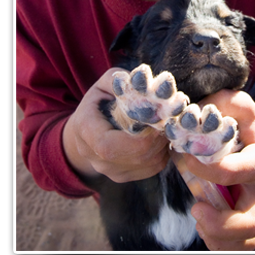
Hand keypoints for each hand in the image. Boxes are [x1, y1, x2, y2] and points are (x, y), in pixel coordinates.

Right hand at [62, 68, 169, 182]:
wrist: (84, 134)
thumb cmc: (97, 104)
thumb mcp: (104, 85)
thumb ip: (120, 80)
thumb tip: (143, 78)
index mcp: (86, 132)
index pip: (110, 146)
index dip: (140, 136)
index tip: (158, 118)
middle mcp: (97, 159)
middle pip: (138, 155)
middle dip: (159, 135)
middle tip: (170, 116)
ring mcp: (112, 172)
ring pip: (150, 162)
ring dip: (164, 142)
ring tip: (166, 123)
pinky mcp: (126, 177)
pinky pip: (154, 167)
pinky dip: (163, 150)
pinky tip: (159, 135)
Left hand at [183, 89, 254, 250]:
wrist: (254, 134)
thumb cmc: (240, 119)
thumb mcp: (235, 102)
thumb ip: (219, 102)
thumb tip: (194, 114)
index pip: (238, 171)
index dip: (208, 169)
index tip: (186, 157)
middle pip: (250, 222)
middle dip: (220, 223)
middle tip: (195, 209)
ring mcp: (252, 205)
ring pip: (245, 240)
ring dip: (217, 238)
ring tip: (198, 216)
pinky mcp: (241, 216)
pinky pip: (237, 245)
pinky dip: (217, 243)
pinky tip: (203, 223)